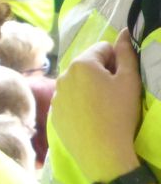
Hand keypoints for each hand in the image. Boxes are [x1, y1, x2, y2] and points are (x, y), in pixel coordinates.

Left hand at [51, 30, 144, 180]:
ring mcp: (55, 96)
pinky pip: (69, 100)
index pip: (103, 48)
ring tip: (103, 107)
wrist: (101, 151)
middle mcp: (62, 76)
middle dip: (101, 73)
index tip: (122, 78)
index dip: (117, 60)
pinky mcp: (53, 114)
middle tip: (114, 94)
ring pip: (77, 83)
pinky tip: (91, 118)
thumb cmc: (119, 112)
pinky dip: (80, 103)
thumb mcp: (130, 80)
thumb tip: (124, 32)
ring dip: (90, 88)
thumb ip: (127, 52)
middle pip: (87, 65)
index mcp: (81, 64)